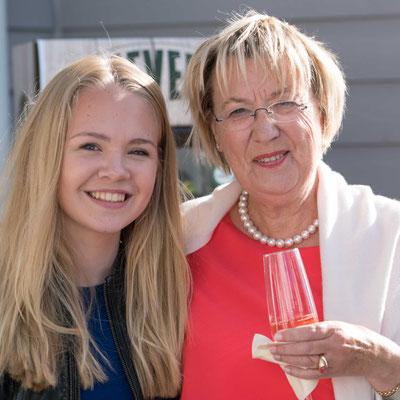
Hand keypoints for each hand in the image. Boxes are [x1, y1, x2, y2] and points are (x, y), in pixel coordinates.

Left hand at [269, 321, 399, 390]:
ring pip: (308, 361)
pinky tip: (287, 368)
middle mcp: (334, 345)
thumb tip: (293, 331)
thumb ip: (317, 328)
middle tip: (272, 347)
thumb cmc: (349, 335)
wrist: (372, 353)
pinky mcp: (334, 372)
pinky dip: (299, 372)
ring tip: (276, 356)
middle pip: (306, 348)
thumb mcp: (335, 325)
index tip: (278, 335)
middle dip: (287, 348)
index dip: (292, 334)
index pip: (309, 332)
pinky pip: (314, 374)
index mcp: (333, 330)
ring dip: (289, 359)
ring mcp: (334, 360)